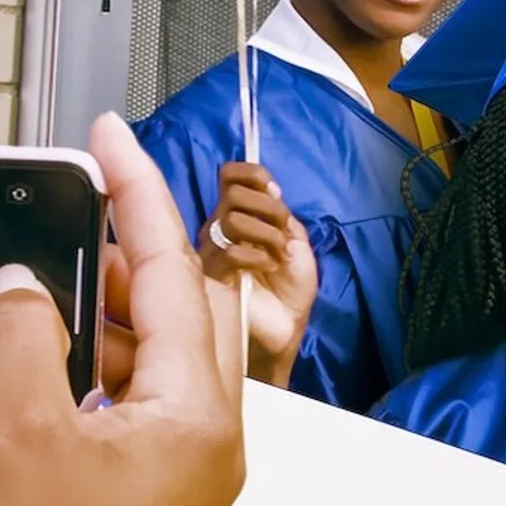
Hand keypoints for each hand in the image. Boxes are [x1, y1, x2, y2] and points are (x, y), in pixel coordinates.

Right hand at [198, 162, 316, 386]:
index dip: (252, 174)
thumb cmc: (288, 291)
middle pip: (233, 194)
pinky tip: (268, 268)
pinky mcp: (209, 278)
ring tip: (279, 257)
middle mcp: (218, 229)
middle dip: (268, 208)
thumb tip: (272, 192)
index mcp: (238, 216)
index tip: (275, 190)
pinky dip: (257, 255)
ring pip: (231, 219)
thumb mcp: (296, 246)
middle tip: (284, 234)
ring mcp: (210, 252)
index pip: (232, 177)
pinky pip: (228, 252)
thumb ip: (283, 217)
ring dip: (267, 234)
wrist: (283, 331)